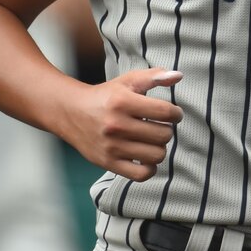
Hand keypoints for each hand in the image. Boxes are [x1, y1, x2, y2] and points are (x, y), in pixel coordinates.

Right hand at [60, 68, 183, 181]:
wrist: (72, 112)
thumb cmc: (106, 96)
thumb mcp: (128, 81)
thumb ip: (154, 77)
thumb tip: (179, 76)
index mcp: (123, 102)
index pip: (165, 112)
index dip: (176, 114)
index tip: (173, 114)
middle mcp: (116, 125)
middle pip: (163, 135)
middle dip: (167, 130)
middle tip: (159, 126)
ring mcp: (111, 146)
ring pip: (156, 155)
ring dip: (159, 147)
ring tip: (151, 140)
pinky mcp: (107, 163)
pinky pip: (141, 174)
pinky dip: (149, 167)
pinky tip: (145, 156)